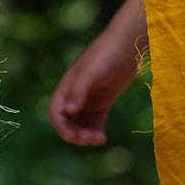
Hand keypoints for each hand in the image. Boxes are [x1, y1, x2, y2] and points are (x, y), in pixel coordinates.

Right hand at [48, 28, 141, 145]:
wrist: (127, 45)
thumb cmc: (106, 55)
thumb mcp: (92, 72)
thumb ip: (79, 90)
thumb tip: (69, 111)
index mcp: (66, 87)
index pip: (56, 113)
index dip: (61, 127)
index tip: (73, 137)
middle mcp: (75, 95)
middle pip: (68, 122)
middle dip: (75, 133)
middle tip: (88, 140)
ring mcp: (90, 99)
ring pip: (82, 124)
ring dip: (86, 134)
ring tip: (98, 140)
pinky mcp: (104, 102)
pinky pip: (95, 121)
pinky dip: (96, 131)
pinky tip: (102, 138)